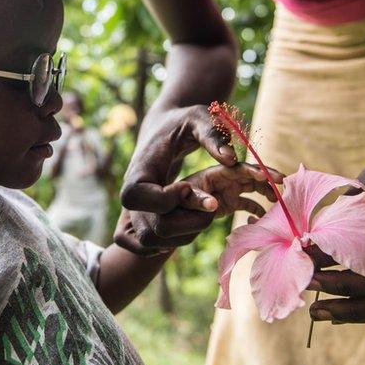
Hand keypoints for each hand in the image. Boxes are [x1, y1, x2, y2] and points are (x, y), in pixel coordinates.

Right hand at [116, 105, 237, 254]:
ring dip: (184, 236)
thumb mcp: (198, 119)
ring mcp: (134, 210)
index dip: (165, 200)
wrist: (164, 130)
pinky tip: (191, 224)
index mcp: (138, 170)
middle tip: (211, 204)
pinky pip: (147, 246)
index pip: (136, 197)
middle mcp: (132, 195)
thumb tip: (231, 160)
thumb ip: (213, 135)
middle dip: (186, 223)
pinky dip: (170, 244)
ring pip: (151, 241)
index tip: (189, 186)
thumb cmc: (181, 122)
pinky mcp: (142, 219)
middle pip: (149, 228)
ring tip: (207, 214)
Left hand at [181, 162, 283, 217]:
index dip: (254, 171)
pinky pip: (248, 203)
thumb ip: (197, 199)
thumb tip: (213, 205)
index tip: (268, 176)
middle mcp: (226, 179)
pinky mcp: (230, 202)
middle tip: (284, 184)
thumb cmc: (177, 199)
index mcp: (216, 173)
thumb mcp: (184, 197)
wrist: (173, 209)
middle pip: (251, 175)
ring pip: (253, 188)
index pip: (238, 169)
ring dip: (267, 193)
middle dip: (268, 178)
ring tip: (280, 202)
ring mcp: (229, 189)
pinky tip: (264, 218)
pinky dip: (257, 209)